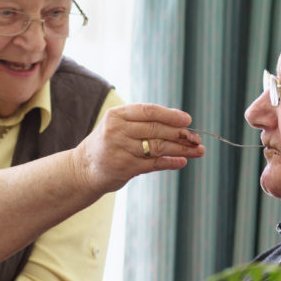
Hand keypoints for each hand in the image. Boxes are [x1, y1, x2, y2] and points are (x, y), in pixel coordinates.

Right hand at [76, 103, 204, 192]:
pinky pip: (153, 164)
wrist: (84, 168)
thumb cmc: (108, 143)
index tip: (187, 120)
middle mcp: (117, 130)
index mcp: (117, 115)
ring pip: (158, 147)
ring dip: (181, 149)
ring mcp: (121, 149)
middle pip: (156, 130)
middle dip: (180, 134)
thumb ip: (143, 122)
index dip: (171, 115)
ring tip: (197, 151)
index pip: (149, 111)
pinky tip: (182, 161)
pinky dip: (170, 162)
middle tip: (197, 139)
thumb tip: (180, 121)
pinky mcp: (125, 167)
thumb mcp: (119, 125)